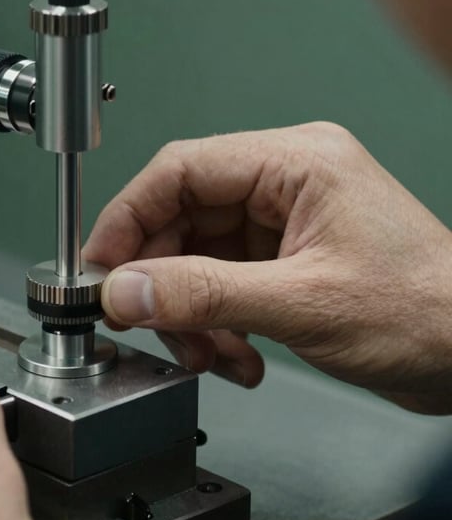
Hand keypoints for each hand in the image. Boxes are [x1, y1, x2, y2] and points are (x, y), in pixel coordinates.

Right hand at [85, 122, 451, 413]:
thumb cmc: (426, 313)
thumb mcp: (302, 304)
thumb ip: (204, 295)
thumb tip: (125, 290)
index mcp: (295, 162)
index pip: (180, 170)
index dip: (128, 217)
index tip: (100, 266)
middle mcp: (284, 183)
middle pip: (181, 217)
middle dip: (161, 280)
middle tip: (143, 323)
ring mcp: (282, 223)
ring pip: (195, 257)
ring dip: (189, 313)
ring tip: (208, 355)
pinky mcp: (282, 260)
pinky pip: (219, 284)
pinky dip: (215, 325)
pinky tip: (236, 357)